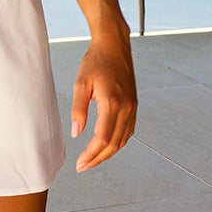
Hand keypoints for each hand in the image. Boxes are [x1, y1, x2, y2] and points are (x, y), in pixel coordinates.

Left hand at [70, 31, 136, 171]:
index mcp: (112, 102)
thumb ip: (78, 110)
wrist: (114, 45)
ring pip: (123, 139)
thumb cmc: (96, 61)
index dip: (91, 155)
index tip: (80, 163)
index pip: (103, 138)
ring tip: (92, 159)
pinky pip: (128, 130)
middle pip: (114, 143)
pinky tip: (107, 145)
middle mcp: (126, 107)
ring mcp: (132, 106)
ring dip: (108, 152)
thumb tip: (76, 133)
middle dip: (98, 158)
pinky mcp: (134, 104)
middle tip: (83, 166)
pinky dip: (118, 142)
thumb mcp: (81, 84)